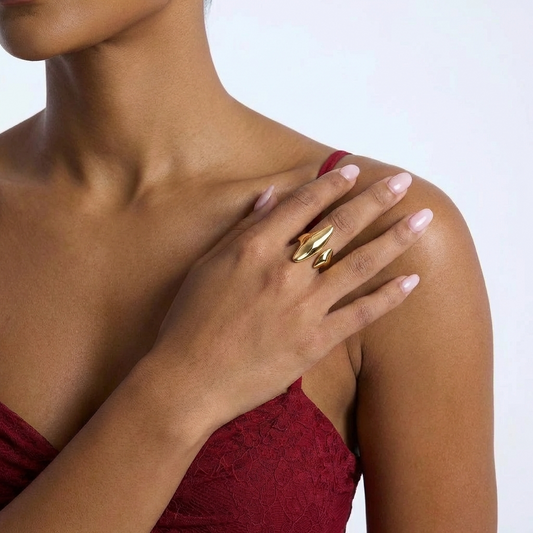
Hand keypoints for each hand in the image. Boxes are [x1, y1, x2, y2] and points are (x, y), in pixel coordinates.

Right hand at [146, 164, 432, 433]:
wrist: (189, 379)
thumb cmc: (191, 319)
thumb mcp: (209, 264)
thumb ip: (243, 228)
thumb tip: (272, 195)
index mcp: (254, 248)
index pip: (303, 205)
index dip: (332, 184)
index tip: (355, 171)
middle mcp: (284, 271)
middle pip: (339, 227)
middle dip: (375, 200)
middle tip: (404, 182)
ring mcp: (303, 307)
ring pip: (359, 264)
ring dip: (394, 239)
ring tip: (422, 220)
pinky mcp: (314, 341)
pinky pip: (360, 314)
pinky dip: (388, 297)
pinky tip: (412, 280)